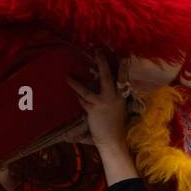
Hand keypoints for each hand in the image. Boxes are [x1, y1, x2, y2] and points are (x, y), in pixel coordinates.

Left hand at [67, 51, 137, 184]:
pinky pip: (82, 101)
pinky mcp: (93, 110)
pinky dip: (78, 99)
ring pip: (86, 90)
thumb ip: (115, 97)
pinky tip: (75, 97)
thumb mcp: (120, 109)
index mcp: (122, 96)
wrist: (113, 140)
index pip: (124, 78)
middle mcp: (113, 97)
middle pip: (107, 75)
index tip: (123, 56)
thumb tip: (108, 87)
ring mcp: (102, 103)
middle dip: (101, 62)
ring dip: (75, 83)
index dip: (123, 67)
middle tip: (96, 50)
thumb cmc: (117, 126)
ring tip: (67, 77)